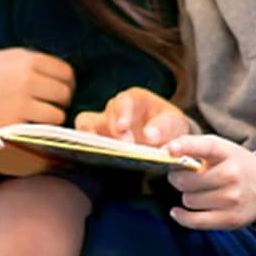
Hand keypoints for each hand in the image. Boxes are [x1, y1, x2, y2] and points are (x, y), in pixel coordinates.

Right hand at [0, 48, 75, 126]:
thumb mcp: (4, 57)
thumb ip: (31, 65)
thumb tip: (57, 78)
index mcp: (27, 59)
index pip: (66, 73)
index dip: (66, 83)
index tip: (57, 90)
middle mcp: (27, 79)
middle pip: (64, 94)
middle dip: (59, 102)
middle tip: (47, 105)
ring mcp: (20, 103)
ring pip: (56, 116)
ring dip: (49, 119)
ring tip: (36, 118)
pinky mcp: (10, 123)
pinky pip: (37, 131)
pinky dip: (34, 131)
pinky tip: (23, 126)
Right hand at [74, 87, 194, 146]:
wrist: (166, 140)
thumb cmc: (169, 127)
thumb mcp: (174, 123)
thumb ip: (164, 127)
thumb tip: (149, 136)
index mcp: (135, 99)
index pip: (124, 101)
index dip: (121, 113)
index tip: (122, 127)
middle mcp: (115, 109)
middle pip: (106, 114)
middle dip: (113, 130)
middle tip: (124, 146)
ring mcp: (103, 123)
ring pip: (86, 122)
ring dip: (91, 136)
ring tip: (97, 150)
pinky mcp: (96, 139)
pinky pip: (81, 138)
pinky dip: (82, 145)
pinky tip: (88, 156)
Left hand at [166, 134, 255, 229]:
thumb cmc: (233, 165)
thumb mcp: (218, 149)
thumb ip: (191, 146)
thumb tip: (162, 152)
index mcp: (226, 153)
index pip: (204, 147)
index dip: (185, 147)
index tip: (169, 149)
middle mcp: (231, 174)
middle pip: (185, 180)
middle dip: (178, 179)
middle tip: (185, 177)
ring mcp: (233, 198)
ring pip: (188, 200)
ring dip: (187, 196)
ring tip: (199, 191)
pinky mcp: (231, 218)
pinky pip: (194, 221)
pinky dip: (181, 216)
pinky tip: (178, 210)